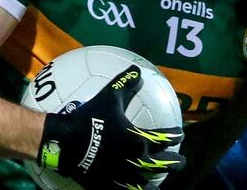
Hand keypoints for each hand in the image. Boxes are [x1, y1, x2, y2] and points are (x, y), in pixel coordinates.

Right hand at [37, 65, 184, 189]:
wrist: (65, 140)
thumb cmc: (90, 117)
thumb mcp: (109, 96)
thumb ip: (125, 83)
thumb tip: (138, 69)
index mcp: (136, 137)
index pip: (163, 137)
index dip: (174, 136)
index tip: (180, 135)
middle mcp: (132, 157)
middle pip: (159, 163)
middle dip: (173, 163)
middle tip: (181, 162)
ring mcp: (119, 173)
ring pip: (143, 183)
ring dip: (155, 184)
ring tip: (161, 186)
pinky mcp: (105, 183)